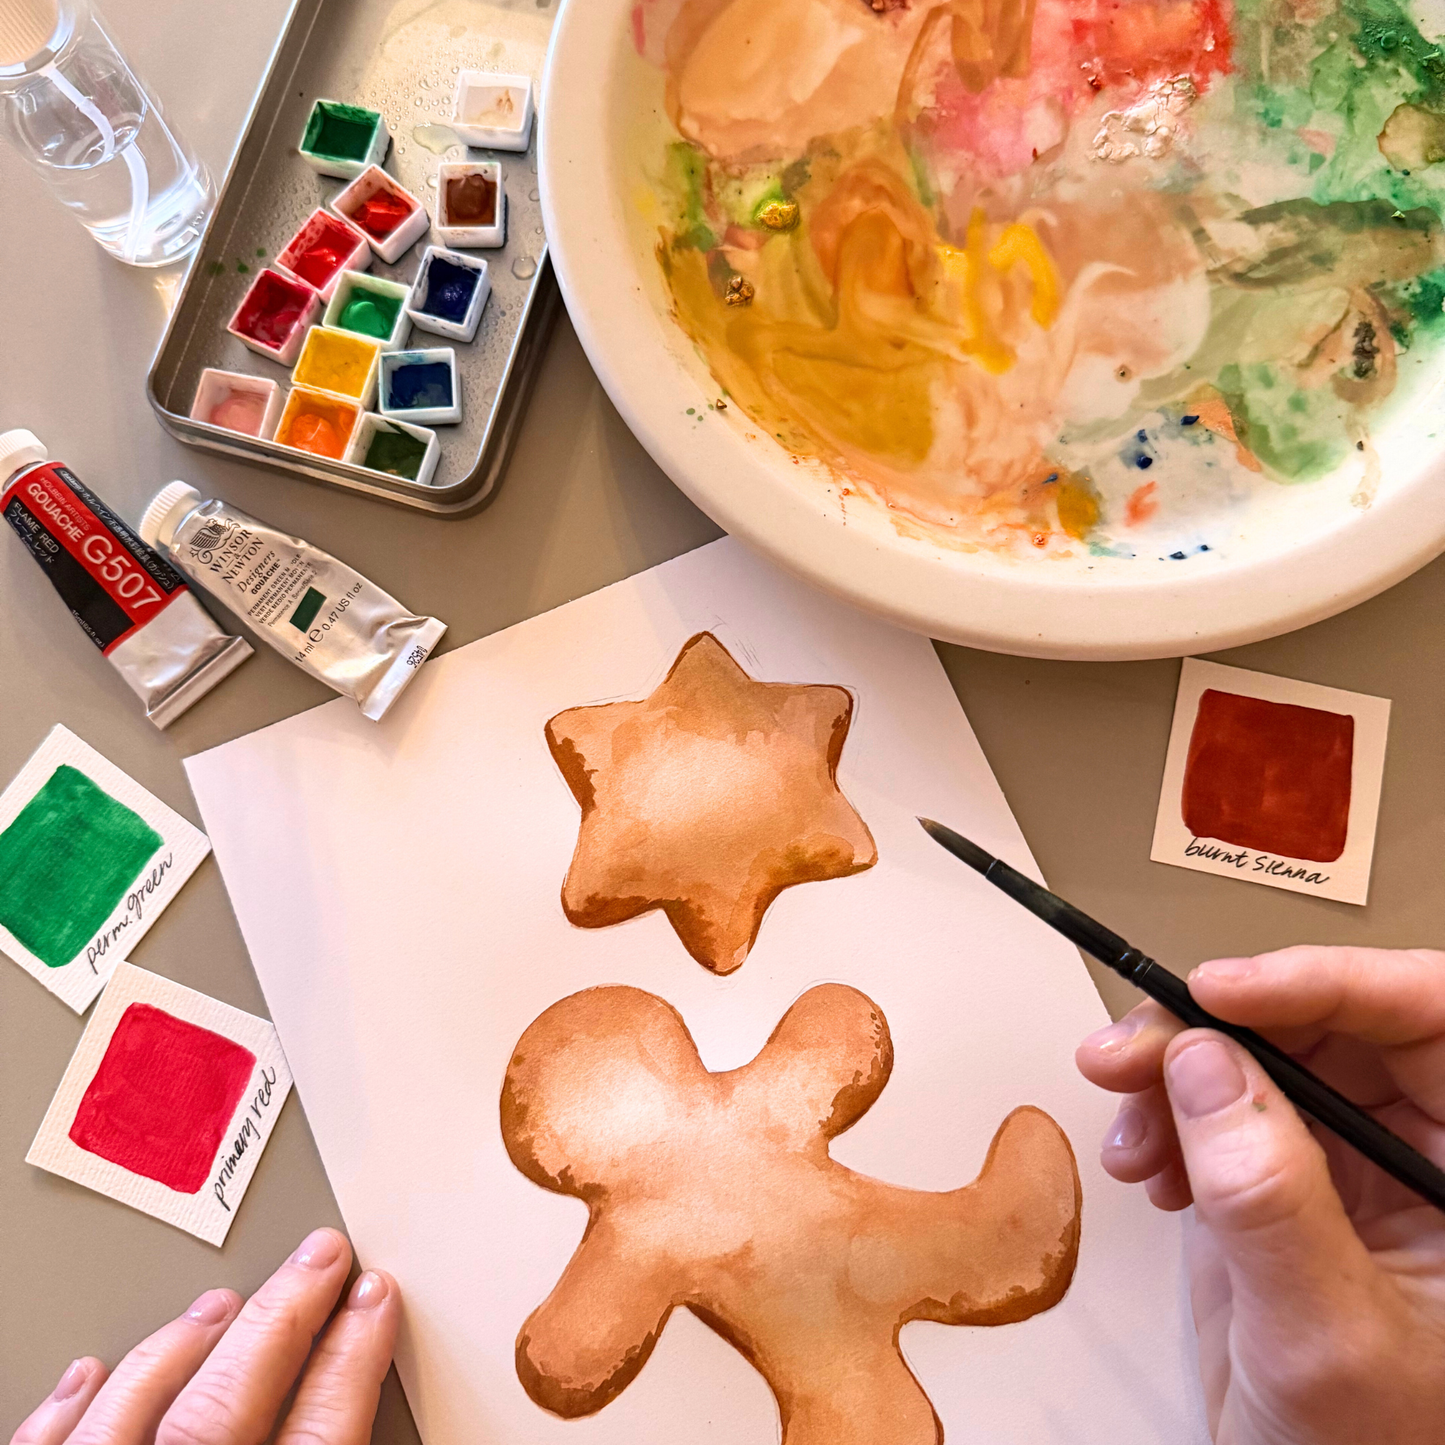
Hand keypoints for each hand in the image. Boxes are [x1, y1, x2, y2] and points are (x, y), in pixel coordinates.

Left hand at [11, 1228, 397, 1444]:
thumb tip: (376, 1418)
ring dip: (182, 1348)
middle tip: (320, 1257)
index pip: (321, 1433)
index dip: (355, 1356)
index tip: (376, 1301)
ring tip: (221, 1303)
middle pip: (232, 1401)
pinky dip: (68, 1411)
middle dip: (283, 1317)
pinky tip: (91, 1373)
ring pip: (134, 1416)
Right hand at [1076, 946, 1444, 1444]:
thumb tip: (1207, 1066)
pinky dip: (1161, 1115)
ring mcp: (1348, 1170)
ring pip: (1260, 1057)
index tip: (1224, 992)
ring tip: (1125, 1109)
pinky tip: (1144, 1161)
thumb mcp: (1327, 1337)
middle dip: (1217, 1026)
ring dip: (1173, 1071)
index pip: (1429, 1019)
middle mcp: (1421, 1156)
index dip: (1326, 984)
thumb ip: (1270, 1197)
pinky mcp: (1280, 1187)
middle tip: (1136, 1046)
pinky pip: (1216, 1108)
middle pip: (1326, 1026)